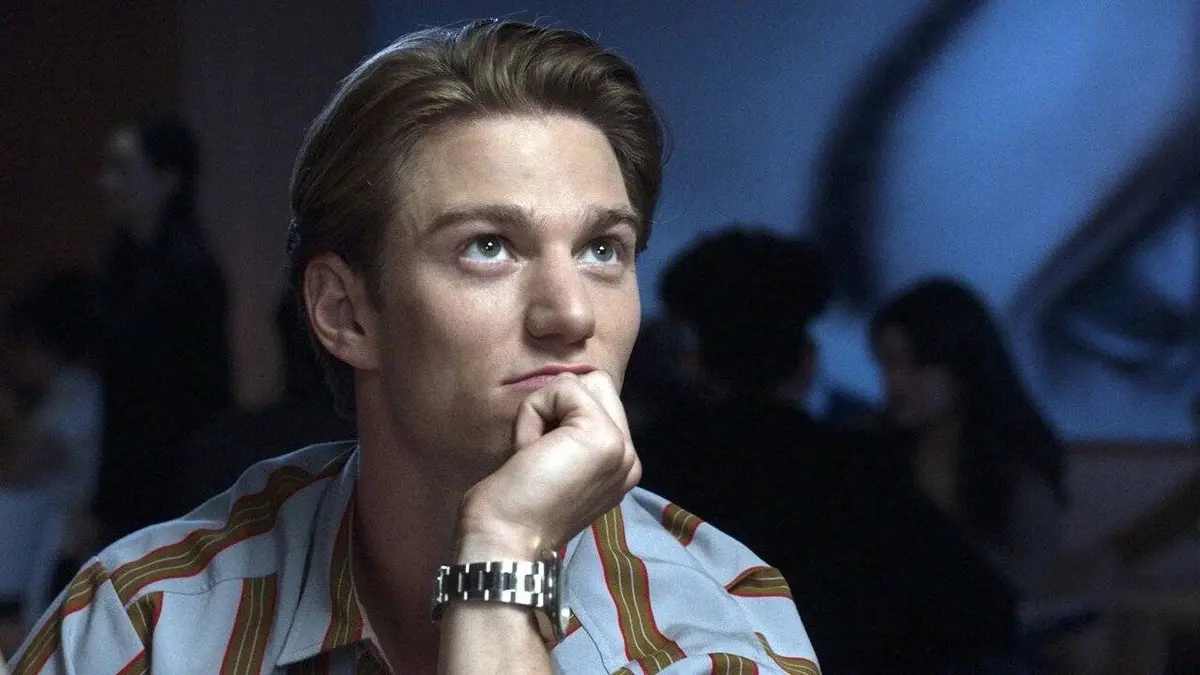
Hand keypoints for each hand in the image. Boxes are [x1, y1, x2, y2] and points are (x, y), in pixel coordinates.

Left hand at [455, 372, 640, 560]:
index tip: (543, 462)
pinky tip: (529, 451)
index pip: (600, 401)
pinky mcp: (602, 435)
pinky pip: (563, 388)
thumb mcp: (555, 464)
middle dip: (557, 407)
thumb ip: (570, 433)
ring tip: (535, 453)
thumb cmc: (513, 508)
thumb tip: (563, 389)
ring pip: (581, 383)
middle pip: (597, 384)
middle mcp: (629, 458)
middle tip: (538, 454)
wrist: (504, 541)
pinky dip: (533, 412)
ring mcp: (621, 447)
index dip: (560, 416)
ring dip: (544, 409)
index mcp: (620, 467)